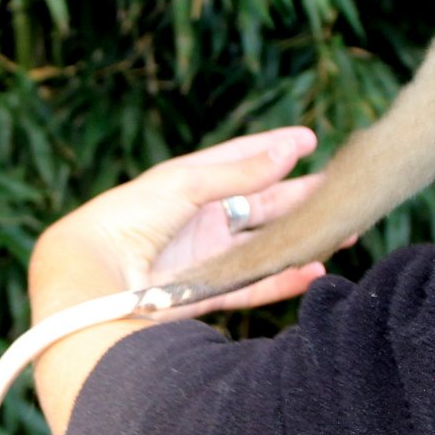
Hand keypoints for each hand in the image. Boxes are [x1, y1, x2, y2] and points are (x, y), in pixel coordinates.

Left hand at [30, 127, 327, 323]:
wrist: (94, 279)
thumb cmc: (128, 219)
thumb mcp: (186, 184)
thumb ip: (240, 172)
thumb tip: (291, 150)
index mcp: (189, 185)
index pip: (241, 161)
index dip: (274, 149)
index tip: (311, 140)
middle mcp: (200, 220)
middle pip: (262, 205)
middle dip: (300, 198)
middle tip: (337, 192)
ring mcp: (206, 258)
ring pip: (265, 246)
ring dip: (300, 239)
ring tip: (341, 233)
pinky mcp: (207, 293)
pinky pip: (254, 285)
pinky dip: (283, 280)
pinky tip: (312, 271)